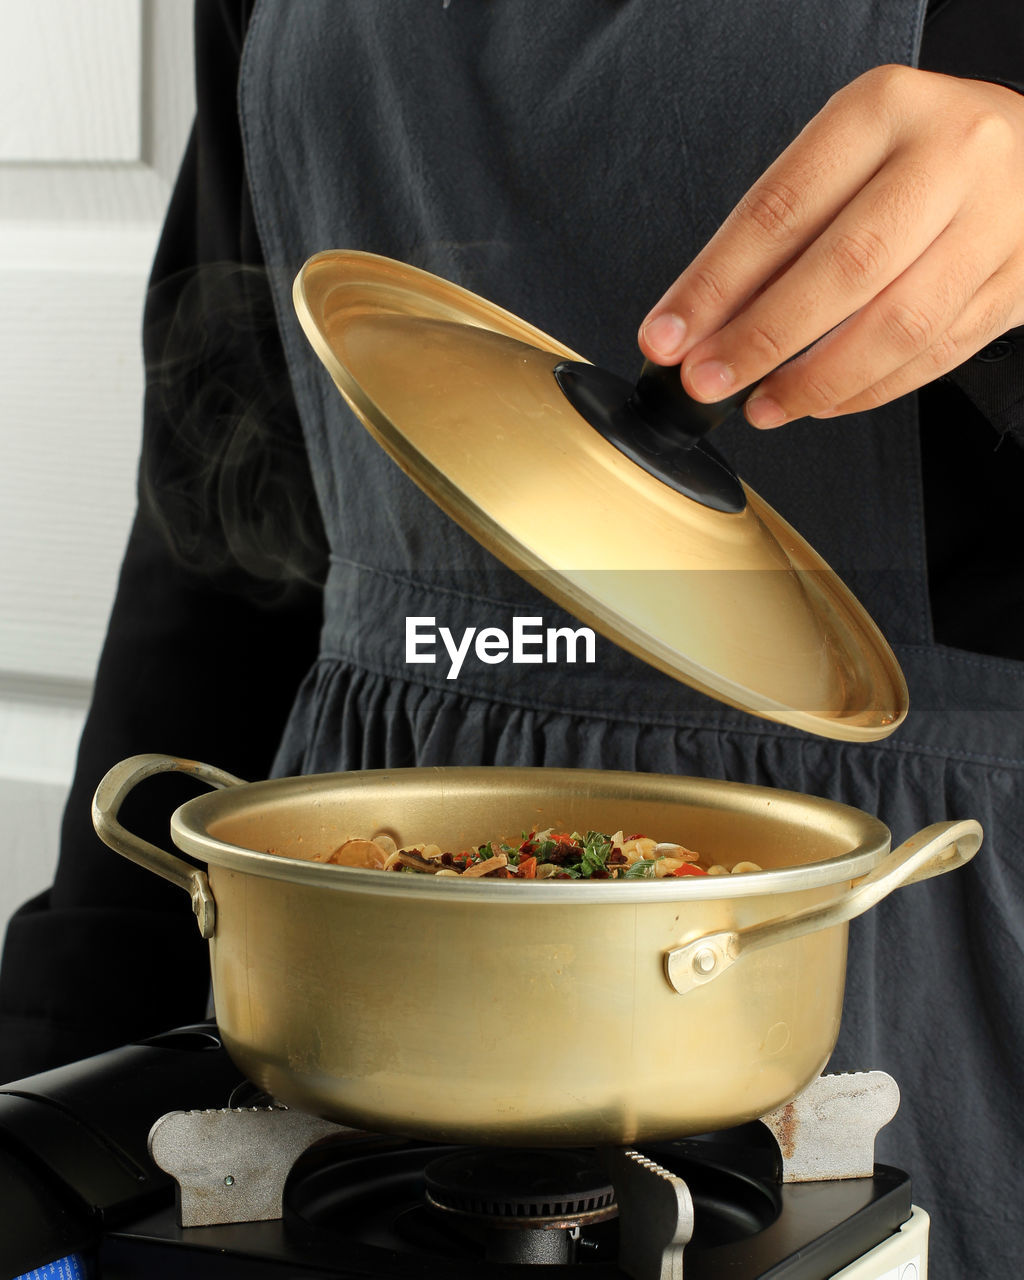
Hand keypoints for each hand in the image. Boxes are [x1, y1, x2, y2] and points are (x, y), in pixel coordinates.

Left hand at [637, 66, 1023, 427]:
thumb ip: (778, 233)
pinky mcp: (1018, 281)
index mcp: (884, 110)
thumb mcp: (843, 156)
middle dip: (760, 340)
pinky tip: (824, 400)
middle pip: (842, 270)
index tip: (669, 336)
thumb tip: (702, 323)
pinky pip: (934, 355)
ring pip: (897, 326)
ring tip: (765, 404)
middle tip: (709, 381)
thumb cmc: (917, 153)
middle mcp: (950, 157)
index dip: (715, 285)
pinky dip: (869, 391)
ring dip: (816, 381)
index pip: (781, 209)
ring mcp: (996, 221)